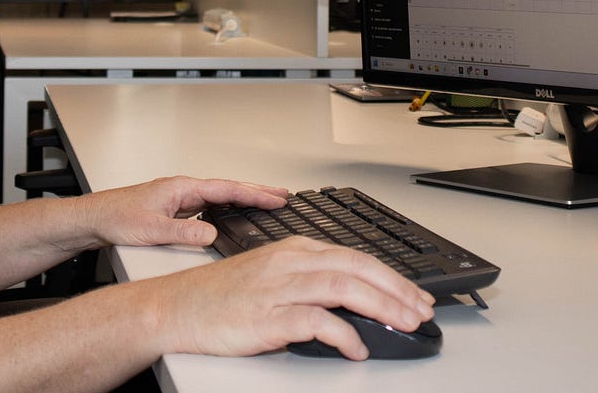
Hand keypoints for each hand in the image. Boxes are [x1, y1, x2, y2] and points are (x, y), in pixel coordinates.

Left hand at [78, 175, 287, 249]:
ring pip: (220, 196)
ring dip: (244, 198)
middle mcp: (183, 190)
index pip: (226, 188)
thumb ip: (183, 233)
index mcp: (181, 188)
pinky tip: (236, 214)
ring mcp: (181, 199)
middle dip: (256, 191)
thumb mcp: (151, 229)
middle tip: (284, 195)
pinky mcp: (176, 209)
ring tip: (268, 203)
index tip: (276, 198)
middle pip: (228, 188)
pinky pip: (210, 206)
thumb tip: (211, 236)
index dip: (253, 194)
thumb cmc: (116, 217)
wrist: (95, 219)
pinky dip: (229, 207)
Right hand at [147, 236, 436, 359]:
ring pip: (344, 288)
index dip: (392, 276)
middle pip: (357, 267)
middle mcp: (289, 263)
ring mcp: (278, 288)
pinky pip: (316, 322)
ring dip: (382, 306)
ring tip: (405, 325)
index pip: (355, 256)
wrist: (175, 308)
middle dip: (397, 290)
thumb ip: (308, 282)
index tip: (416, 295)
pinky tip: (357, 348)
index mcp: (292, 250)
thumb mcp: (270, 277)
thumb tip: (354, 301)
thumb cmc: (220, 297)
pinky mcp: (268, 317)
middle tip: (422, 311)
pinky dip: (344, 335)